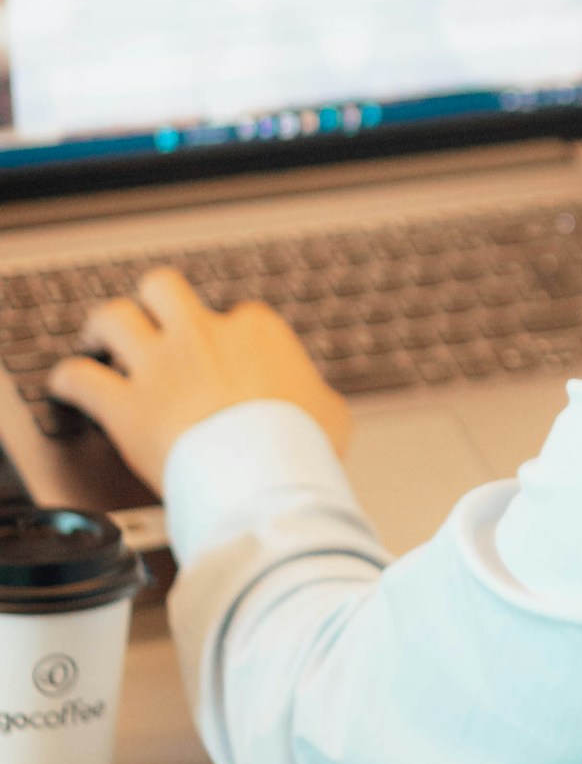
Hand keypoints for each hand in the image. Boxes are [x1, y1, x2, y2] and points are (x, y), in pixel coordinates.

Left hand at [49, 269, 351, 492]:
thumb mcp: (332, 414)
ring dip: (102, 328)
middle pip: (163, 289)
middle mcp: (202, 335)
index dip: (230, 340)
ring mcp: (159, 366)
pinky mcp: (125, 405)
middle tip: (150, 322)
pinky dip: (68, 382)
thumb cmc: (303, 447)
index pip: (239, 317)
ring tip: (98, 341)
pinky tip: (67, 389)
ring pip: (113, 317)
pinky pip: (79, 379)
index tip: (228, 364)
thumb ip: (315, 397)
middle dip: (154, 303)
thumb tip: (319, 406)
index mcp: (256, 331)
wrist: (266, 474)